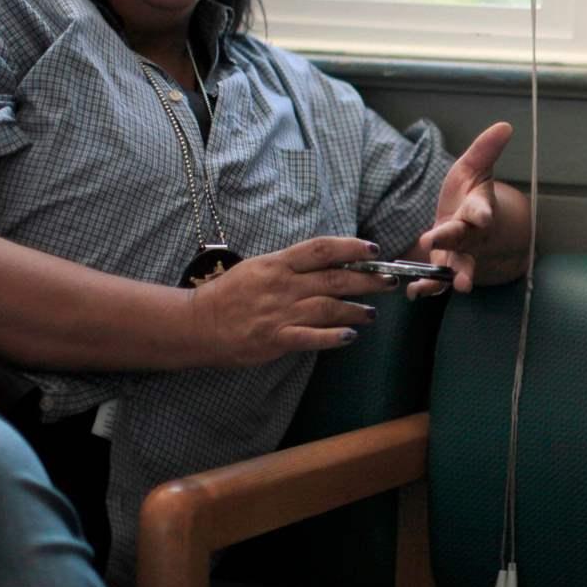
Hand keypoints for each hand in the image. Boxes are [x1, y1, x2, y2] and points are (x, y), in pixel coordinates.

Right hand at [185, 236, 394, 366]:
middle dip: (367, 279)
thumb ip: (291, 266)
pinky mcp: (275, 339)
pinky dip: (334, 337)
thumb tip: (329, 262)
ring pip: (329, 308)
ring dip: (356, 309)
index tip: (373, 250)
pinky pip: (311, 337)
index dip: (351, 247)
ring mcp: (280, 313)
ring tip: (373, 312)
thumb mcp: (259, 267)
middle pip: (334, 279)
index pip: (321, 249)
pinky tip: (351, 336)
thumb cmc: (229, 293)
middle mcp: (282, 285)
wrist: (196, 323)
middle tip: (389, 280)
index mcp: (277, 263)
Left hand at [409, 121, 514, 297]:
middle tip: (441, 243)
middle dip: (454, 242)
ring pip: (459, 267)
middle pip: (464, 239)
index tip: (483, 215)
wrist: (471, 224)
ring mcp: (459, 254)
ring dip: (455, 277)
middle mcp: (471, 235)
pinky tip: (413, 292)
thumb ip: (485, 149)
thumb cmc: (470, 193)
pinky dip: (426, 288)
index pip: (482, 210)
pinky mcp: (444, 267)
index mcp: (478, 209)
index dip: (483, 212)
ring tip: (459, 286)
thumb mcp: (474, 168)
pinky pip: (438, 282)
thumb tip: (505, 125)